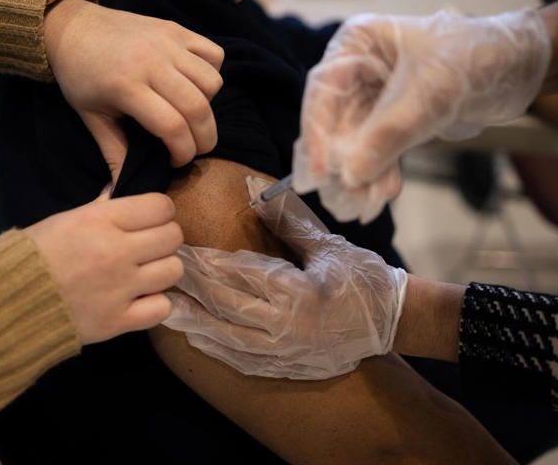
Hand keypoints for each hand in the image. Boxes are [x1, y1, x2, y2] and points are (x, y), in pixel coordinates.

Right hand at [25, 190, 182, 344]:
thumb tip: (120, 191)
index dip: (160, 212)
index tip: (150, 220)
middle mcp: (116, 251)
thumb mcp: (65, 220)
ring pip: (173, 270)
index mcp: (101, 221)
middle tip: (148, 247)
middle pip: (173, 237)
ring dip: (162, 271)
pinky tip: (138, 300)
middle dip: (164, 239)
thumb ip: (101, 207)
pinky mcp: (118, 321)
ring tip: (143, 274)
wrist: (5, 303)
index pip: (161, 206)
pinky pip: (162, 308)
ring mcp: (120, 288)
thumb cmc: (32, 256)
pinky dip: (154, 305)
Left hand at [44, 0, 224, 178]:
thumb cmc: (79, 76)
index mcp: (126, 86)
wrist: (72, 28)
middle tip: (195, 149)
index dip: (183, 152)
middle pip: (198, 108)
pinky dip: (212, 73)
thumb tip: (120, 191)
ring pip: (212, 81)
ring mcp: (167, 42)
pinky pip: (214, 54)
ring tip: (190, 114)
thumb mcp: (91, 117)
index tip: (176, 161)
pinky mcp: (176, 29)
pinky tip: (193, 84)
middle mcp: (151, 62)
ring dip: (208, 106)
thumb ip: (113, 152)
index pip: (172, 126)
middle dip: (205, 138)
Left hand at [163, 176, 406, 379]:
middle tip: (162, 272)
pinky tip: (197, 336)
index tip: (180, 249)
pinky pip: (243, 360)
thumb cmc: (365, 278)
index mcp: (299, 293)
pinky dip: (216, 347)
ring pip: (227, 337)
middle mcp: (288, 326)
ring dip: (194, 321)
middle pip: (226, 305)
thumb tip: (257, 192)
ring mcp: (287, 352)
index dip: (207, 262)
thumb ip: (290, 221)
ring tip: (165, 305)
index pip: (240, 274)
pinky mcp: (289, 366)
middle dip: (192, 288)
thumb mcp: (329, 246)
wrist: (395, 322)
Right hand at [295, 9, 550, 222]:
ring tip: (363, 205)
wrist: (519, 66)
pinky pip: (378, 148)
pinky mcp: (393, 117)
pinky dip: (380, 171)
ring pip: (355, 141)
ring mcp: (374, 95)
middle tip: (340, 198)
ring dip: (360, 173)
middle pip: (334, 121)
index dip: (317, 134)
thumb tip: (351, 175)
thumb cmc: (473, 59)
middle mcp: (358, 68)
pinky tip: (381, 194)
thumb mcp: (429, 95)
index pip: (322, 91)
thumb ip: (387, 135)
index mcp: (357, 43)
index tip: (320, 172)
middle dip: (341, 162)